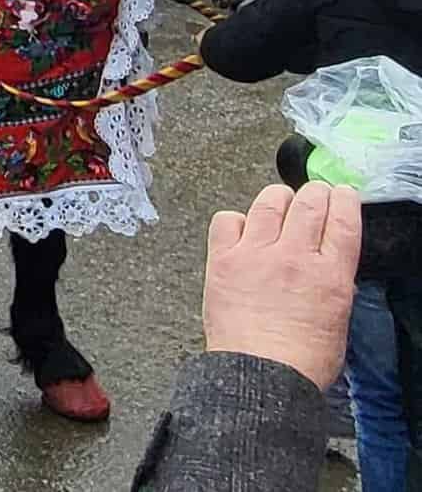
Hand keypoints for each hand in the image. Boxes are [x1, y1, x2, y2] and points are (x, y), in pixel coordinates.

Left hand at [203, 181, 360, 388]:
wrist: (260, 375)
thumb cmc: (301, 360)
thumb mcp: (337, 320)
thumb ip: (331, 284)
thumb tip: (322, 266)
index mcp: (330, 276)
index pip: (343, 221)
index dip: (345, 201)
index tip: (343, 194)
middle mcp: (294, 257)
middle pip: (308, 204)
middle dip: (315, 193)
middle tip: (314, 194)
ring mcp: (256, 254)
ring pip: (269, 203)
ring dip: (278, 198)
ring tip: (279, 201)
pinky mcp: (223, 259)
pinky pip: (227, 220)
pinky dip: (236, 219)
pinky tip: (242, 229)